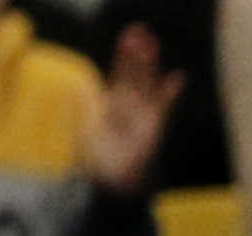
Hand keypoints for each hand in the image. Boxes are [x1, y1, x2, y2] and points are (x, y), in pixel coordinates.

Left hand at [80, 25, 184, 195]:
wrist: (112, 188)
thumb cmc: (99, 163)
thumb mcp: (83, 131)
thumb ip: (81, 108)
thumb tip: (74, 89)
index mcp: (115, 106)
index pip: (121, 74)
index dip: (125, 56)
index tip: (130, 36)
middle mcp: (132, 109)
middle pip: (135, 75)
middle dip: (138, 54)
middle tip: (142, 30)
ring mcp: (144, 119)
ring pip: (147, 86)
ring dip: (150, 66)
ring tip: (153, 44)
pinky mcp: (153, 131)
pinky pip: (163, 109)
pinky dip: (170, 94)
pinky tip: (178, 78)